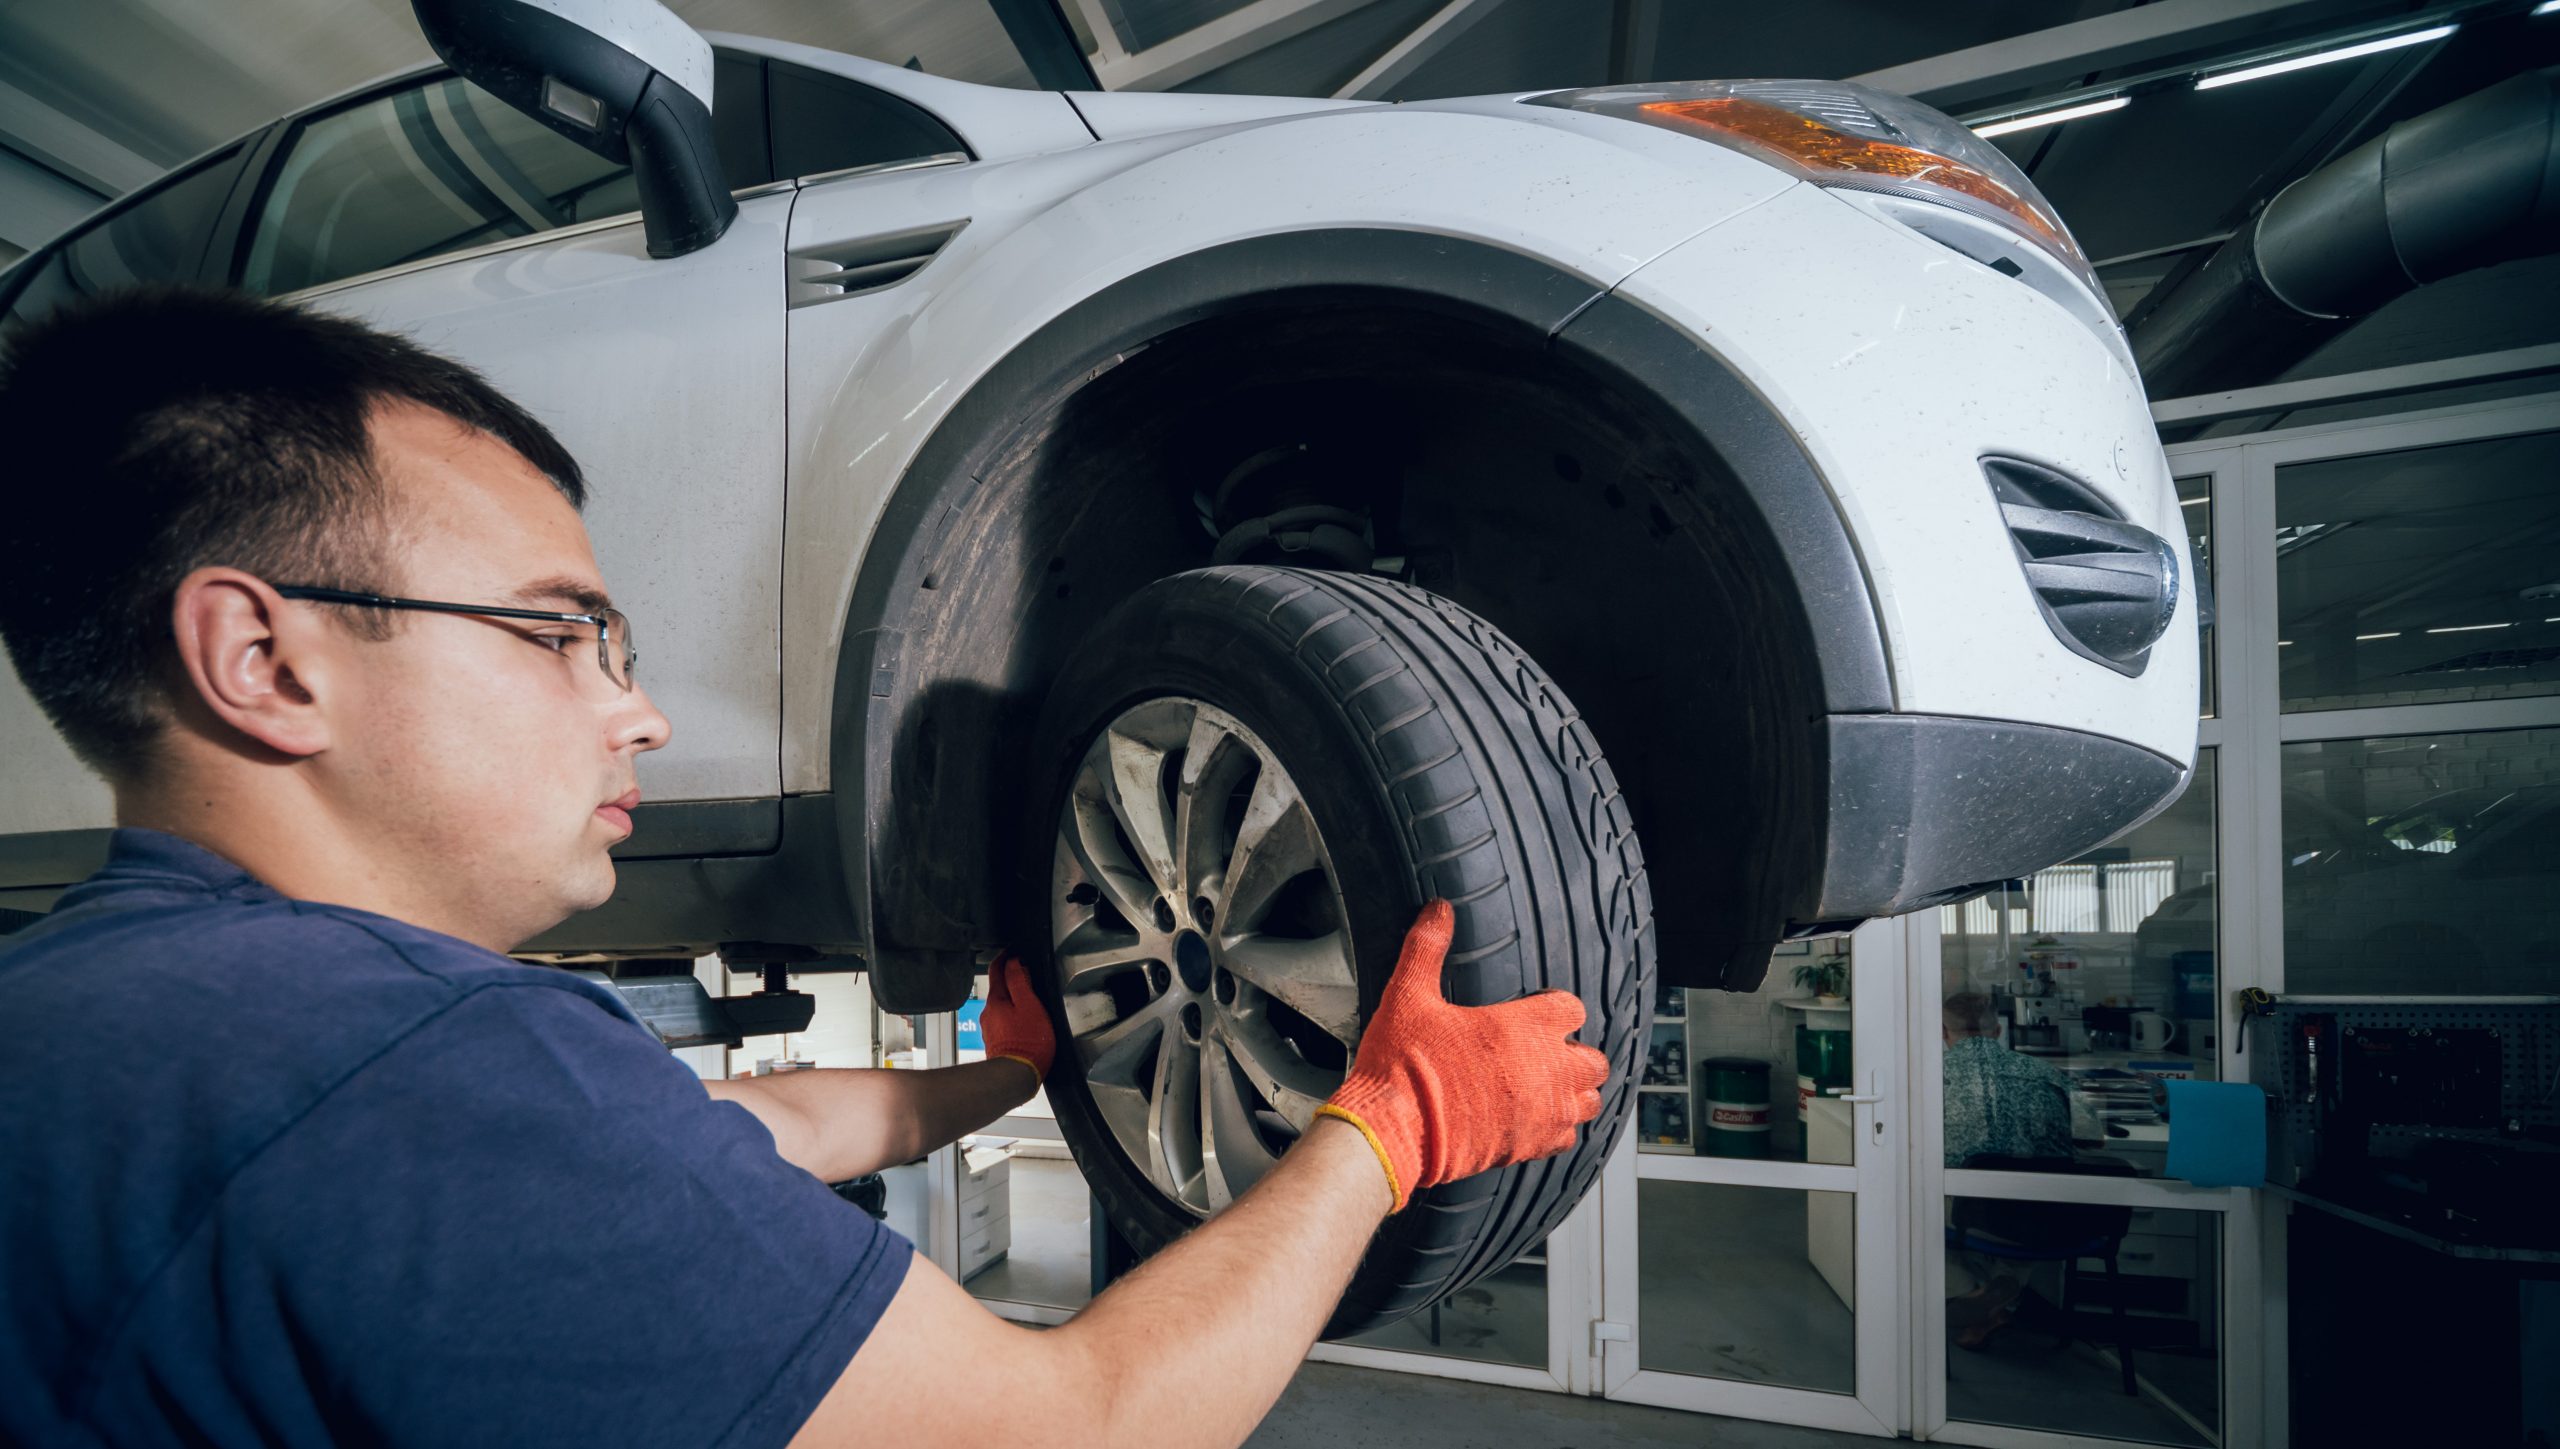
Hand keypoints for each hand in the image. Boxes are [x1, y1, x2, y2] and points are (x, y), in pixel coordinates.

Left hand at [980, 952, 1054, 1085]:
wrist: (1017, 1076)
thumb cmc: (1028, 1042)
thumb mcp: (1030, 1005)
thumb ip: (1021, 982)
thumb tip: (1014, 963)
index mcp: (996, 1000)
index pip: (996, 969)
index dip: (1006, 957)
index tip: (1014, 951)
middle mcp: (988, 1013)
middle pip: (999, 988)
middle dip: (1012, 980)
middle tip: (1028, 975)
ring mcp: (990, 1029)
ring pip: (1002, 1006)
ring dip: (1014, 1001)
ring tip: (1031, 1003)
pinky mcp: (996, 1043)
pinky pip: (1004, 1022)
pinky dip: (1014, 1017)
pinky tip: (1025, 1025)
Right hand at [1315, 901, 1610, 1211]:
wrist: (1393, 1132)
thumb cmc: (1402, 1066)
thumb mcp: (1408, 995)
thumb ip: (1427, 948)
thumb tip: (1438, 910)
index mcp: (1523, 1027)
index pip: (1573, 1008)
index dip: (1555, 1007)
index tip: (1537, 1011)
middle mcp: (1545, 1070)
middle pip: (1594, 1059)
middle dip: (1574, 1053)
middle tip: (1544, 1052)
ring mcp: (1542, 1112)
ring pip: (1589, 1101)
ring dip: (1574, 1091)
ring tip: (1547, 1086)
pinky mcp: (1531, 1147)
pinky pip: (1568, 1138)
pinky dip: (1558, 1129)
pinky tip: (1534, 1119)